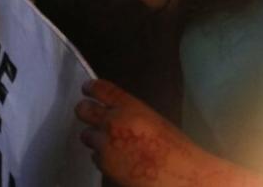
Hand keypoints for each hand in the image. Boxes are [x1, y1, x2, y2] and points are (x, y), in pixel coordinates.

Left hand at [76, 80, 262, 186]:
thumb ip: (132, 115)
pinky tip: (120, 160)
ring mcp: (105, 144)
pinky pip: (95, 156)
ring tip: (112, 144)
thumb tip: (116, 114)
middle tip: (89, 114)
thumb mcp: (154, 121)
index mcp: (131, 107)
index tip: (87, 88)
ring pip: (86, 135)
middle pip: (83, 109)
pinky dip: (103, 157)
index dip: (91, 87)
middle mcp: (114, 122)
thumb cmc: (174, 148)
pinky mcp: (103, 164)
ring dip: (95, 138)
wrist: (179, 174)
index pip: (102, 90)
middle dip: (85, 110)